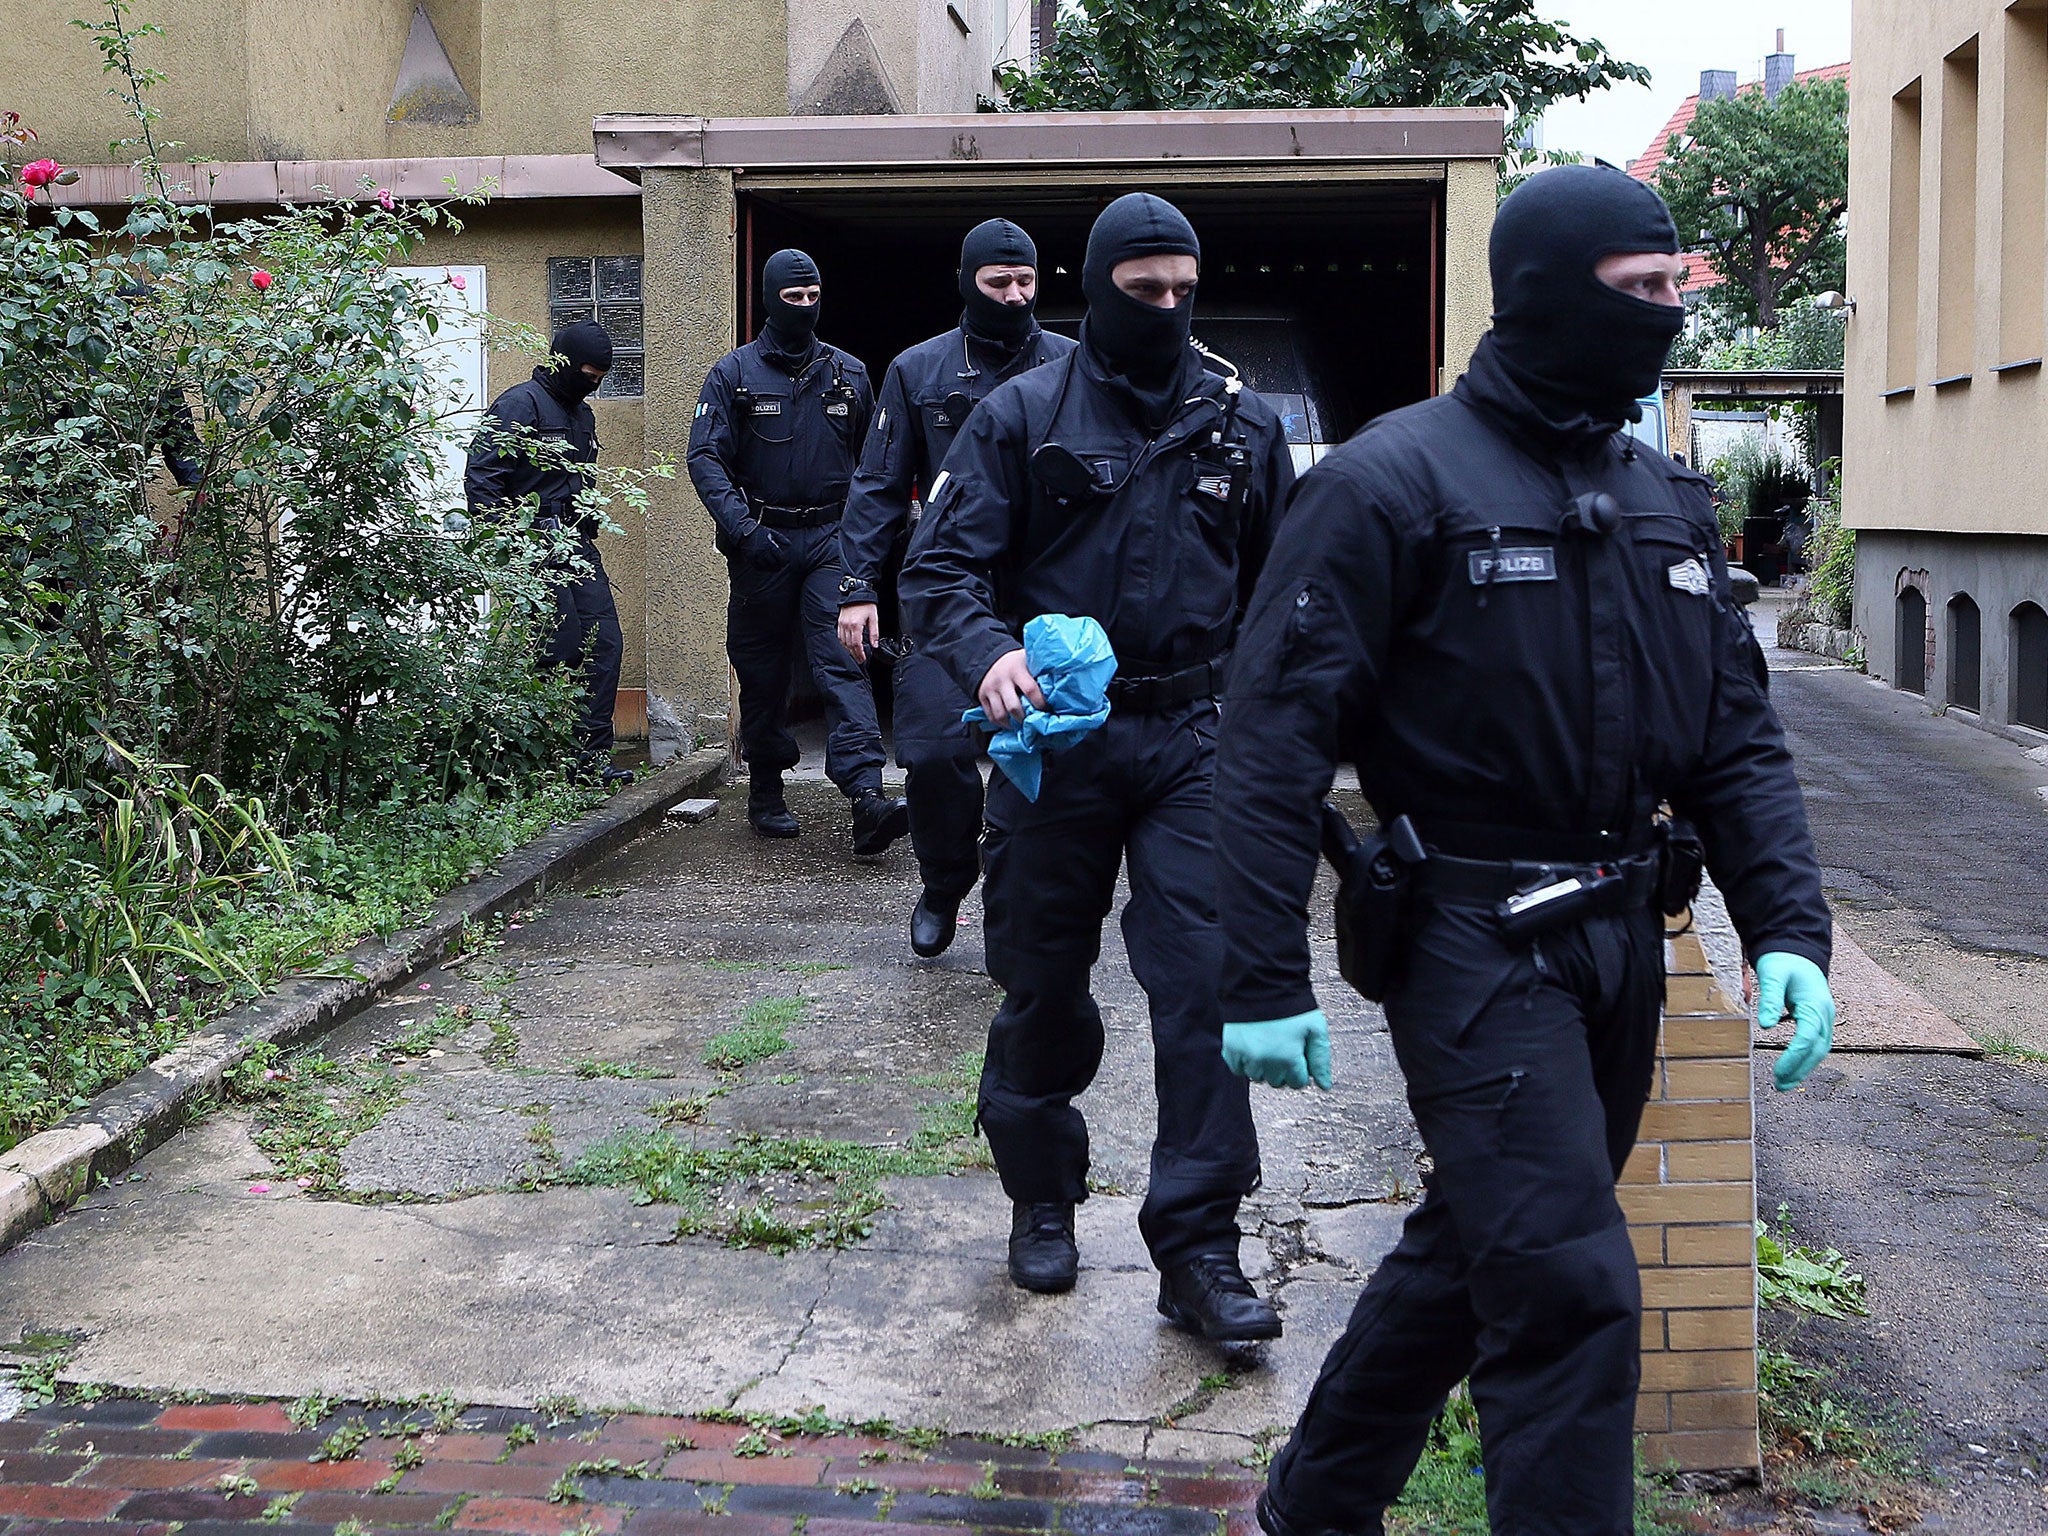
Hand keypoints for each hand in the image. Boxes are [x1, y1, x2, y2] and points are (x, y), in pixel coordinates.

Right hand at [740, 522, 786, 569]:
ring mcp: (756, 556)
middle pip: (773, 563)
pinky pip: (757, 567)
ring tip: (775, 569)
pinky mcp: (750, 558)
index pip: (780, 557)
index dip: (784, 561)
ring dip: (771, 569)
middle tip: (781, 567)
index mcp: (769, 545)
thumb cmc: (759, 531)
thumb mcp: (771, 532)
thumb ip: (781, 538)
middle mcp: (762, 551)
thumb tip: (790, 544)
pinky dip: (763, 569)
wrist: (744, 531)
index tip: (785, 562)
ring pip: (766, 567)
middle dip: (778, 566)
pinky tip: (766, 568)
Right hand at [838, 602, 880, 663]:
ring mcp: (842, 624)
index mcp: (855, 625)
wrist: (856, 593)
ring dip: (849, 650)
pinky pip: (840, 636)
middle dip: (855, 654)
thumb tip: (875, 645)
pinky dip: (843, 643)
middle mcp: (846, 626)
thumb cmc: (866, 604)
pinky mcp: (840, 622)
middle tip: (860, 660)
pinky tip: (848, 646)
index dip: (859, 653)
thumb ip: (874, 633)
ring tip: (855, 655)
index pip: (856, 644)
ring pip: (843, 642)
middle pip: (849, 645)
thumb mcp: (873, 618)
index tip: (863, 658)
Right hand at [976, 648, 1045, 727]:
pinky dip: (1001, 724)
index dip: (1040, 703)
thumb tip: (1060, 686)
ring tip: (1022, 726)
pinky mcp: (982, 697)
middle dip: (1025, 718)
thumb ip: (1040, 671)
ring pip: (1000, 714)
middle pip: (1013, 706)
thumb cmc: (1016, 663)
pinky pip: (991, 716)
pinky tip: (1011, 724)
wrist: (990, 658)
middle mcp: (1002, 680)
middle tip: (1034, 722)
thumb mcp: (1028, 660)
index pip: (1030, 690)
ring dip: (1013, 724)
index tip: (1047, 710)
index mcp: (1017, 670)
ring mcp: (991, 689)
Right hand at [1222, 1011, 1332, 1090]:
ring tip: (1268, 1045)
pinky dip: (1244, 1063)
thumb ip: (1321, 1059)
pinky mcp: (1230, 1049)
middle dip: (1283, 1069)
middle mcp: (1266, 1061)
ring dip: (1264, 1067)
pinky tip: (1252, 1047)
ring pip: (1257, 1077)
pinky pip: (1237, 1069)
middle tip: (1283, 1046)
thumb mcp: (1316, 1029)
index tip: (1298, 1054)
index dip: (1301, 1069)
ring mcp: (1246, 1056)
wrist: (1261, 981)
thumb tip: (1325, 1086)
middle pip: (1277, 1082)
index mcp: (1288, 1058)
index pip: (1298, 1083)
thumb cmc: (1292, 1004)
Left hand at [1755, 952, 1835, 1091]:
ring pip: (1819, 1050)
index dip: (1794, 1057)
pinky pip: (1815, 1044)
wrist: (1797, 952)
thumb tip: (1765, 1025)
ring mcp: (1824, 1018)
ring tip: (1784, 1084)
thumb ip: (1770, 998)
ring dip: (1803, 1069)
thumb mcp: (1773, 974)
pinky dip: (1805, 1059)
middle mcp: (1825, 1014)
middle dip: (1800, 1070)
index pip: (1808, 1038)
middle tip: (1779, 1085)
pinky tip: (1791, 1069)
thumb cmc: (1784, 962)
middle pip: (1817, 1049)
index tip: (1778, 1072)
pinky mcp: (1818, 1020)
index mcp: (1816, 1004)